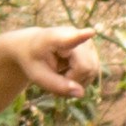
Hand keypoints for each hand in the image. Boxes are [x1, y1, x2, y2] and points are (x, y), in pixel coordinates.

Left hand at [4, 24, 120, 100]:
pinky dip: (80, 78)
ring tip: (59, 75)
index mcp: (53, 38)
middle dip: (72, 80)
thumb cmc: (33, 60)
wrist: (32, 45)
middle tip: (54, 79)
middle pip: (85, 68)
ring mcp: (86, 41)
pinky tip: (67, 73)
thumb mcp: (37, 75)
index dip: (81, 36)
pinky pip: (92, 71)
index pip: (70, 37)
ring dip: (76, 80)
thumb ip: (56, 86)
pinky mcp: (92, 48)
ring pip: (91, 71)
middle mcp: (75, 34)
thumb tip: (81, 94)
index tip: (90, 32)